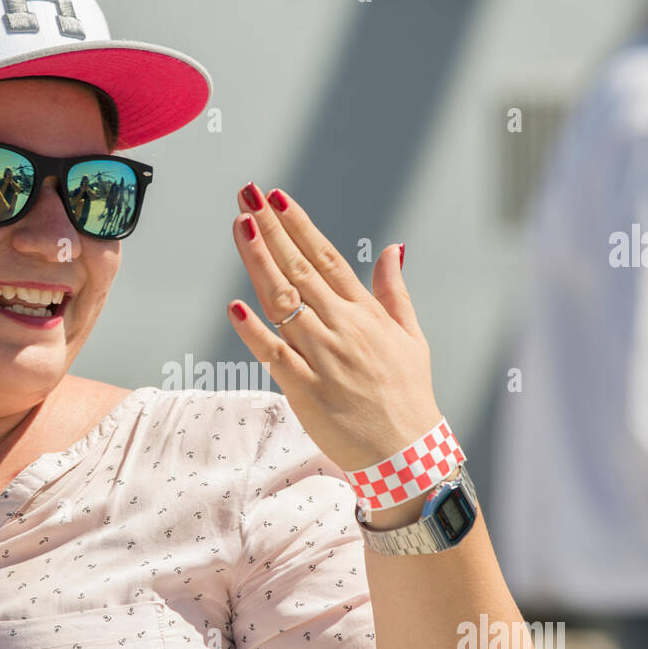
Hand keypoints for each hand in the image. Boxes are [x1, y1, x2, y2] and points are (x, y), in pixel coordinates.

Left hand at [227, 183, 439, 472]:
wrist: (407, 454)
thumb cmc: (407, 396)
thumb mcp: (411, 338)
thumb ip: (394, 292)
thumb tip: (393, 249)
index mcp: (365, 314)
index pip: (327, 258)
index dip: (299, 226)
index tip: (275, 197)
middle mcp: (343, 329)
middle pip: (300, 269)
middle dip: (271, 229)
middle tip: (246, 194)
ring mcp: (324, 358)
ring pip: (284, 302)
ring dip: (259, 262)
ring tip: (241, 226)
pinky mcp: (306, 391)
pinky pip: (275, 355)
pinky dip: (255, 332)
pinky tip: (235, 306)